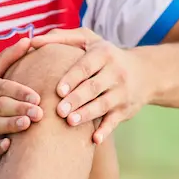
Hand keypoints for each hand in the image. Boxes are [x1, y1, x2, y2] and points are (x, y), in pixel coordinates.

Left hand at [31, 28, 151, 143]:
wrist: (145, 72)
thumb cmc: (103, 55)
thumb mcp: (88, 40)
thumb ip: (61, 38)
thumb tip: (32, 41)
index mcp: (104, 54)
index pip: (86, 66)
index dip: (73, 78)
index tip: (58, 90)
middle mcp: (115, 72)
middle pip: (94, 87)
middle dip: (77, 99)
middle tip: (59, 110)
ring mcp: (122, 93)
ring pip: (103, 105)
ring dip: (87, 114)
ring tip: (70, 122)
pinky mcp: (125, 110)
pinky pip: (115, 122)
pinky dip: (106, 131)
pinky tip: (94, 140)